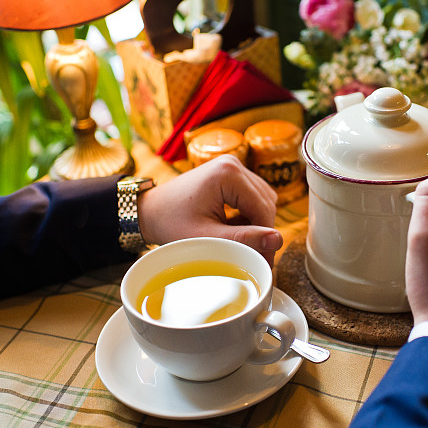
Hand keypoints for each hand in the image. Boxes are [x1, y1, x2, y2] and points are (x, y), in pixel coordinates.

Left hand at [137, 155, 283, 265]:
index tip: (263, 263)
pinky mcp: (230, 173)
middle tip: (252, 258)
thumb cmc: (171, 223)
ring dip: (255, 224)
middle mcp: (233, 163)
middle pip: (266, 204)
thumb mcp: (208, 237)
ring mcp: (232, 166)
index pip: (263, 210)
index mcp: (228, 174)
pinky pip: (252, 197)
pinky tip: (232, 229)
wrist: (149, 211)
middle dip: (261, 232)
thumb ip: (244, 239)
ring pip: (262, 201)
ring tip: (238, 243)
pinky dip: (247, 215)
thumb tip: (278, 240)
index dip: (265, 239)